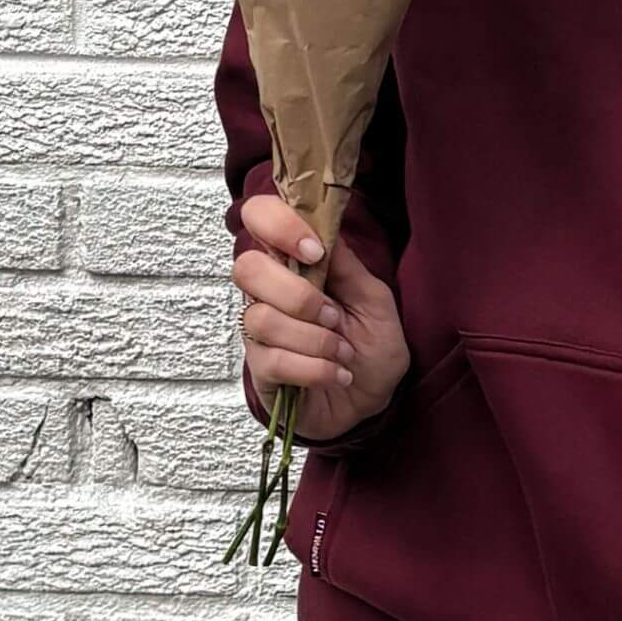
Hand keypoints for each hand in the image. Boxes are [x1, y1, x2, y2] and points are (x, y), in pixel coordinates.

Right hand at [233, 195, 409, 443]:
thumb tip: (324, 230)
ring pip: (263, 320)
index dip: (278, 224)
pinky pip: (274, 360)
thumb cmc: (370, 347)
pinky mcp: (260, 370)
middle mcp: (268, 293)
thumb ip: (347, 266)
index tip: (314, 251)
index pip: (259, 217)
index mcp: (294, 264)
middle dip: (298, 295)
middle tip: (334, 317)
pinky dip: (316, 370)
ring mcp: (259, 332)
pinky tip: (336, 375)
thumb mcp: (374, 300)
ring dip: (316, 340)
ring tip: (343, 353)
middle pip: (247, 269)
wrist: (371, 402)